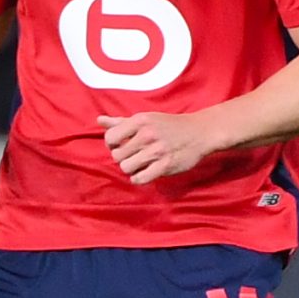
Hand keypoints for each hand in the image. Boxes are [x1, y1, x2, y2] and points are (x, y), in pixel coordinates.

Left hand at [96, 112, 216, 183]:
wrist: (199, 132)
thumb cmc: (168, 125)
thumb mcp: (145, 119)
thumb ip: (121, 122)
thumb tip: (99, 120)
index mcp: (140, 120)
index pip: (110, 138)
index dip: (113, 144)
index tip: (122, 145)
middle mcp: (147, 134)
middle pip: (117, 156)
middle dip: (123, 158)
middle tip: (134, 155)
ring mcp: (157, 151)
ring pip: (126, 168)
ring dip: (131, 168)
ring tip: (140, 163)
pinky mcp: (166, 165)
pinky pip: (140, 179)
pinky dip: (139, 178)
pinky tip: (144, 172)